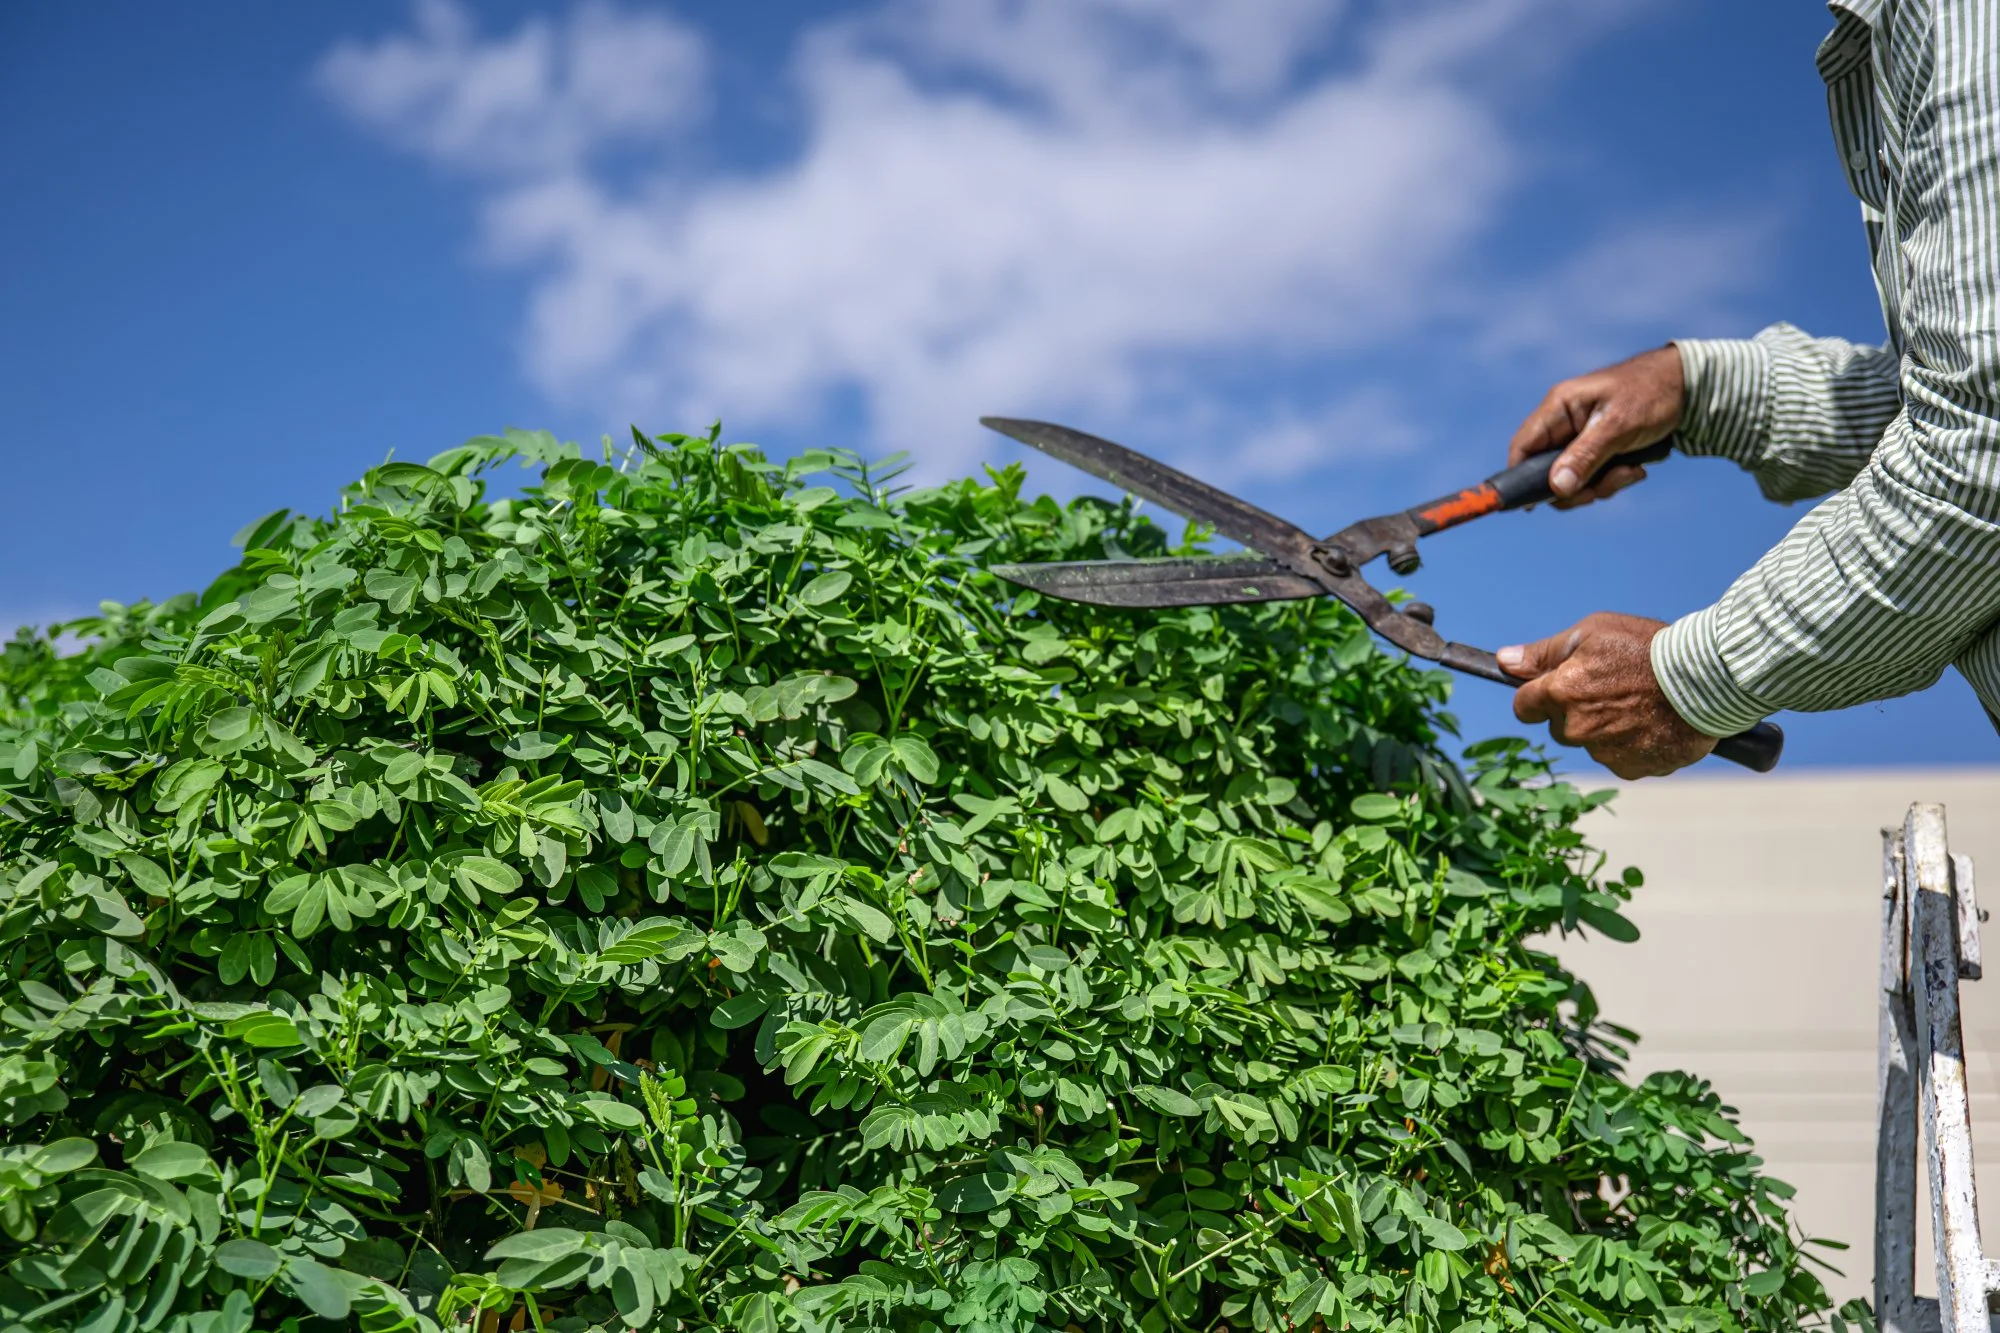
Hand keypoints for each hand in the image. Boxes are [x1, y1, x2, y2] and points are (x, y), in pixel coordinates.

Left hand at [1499, 612, 1716, 777]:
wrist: (1708, 678)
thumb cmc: (1648, 647)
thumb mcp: (1592, 633)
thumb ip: (1545, 652)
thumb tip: (1504, 661)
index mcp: (1561, 694)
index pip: (1523, 706)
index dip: (1536, 696)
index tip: (1553, 688)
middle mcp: (1577, 729)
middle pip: (1558, 727)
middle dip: (1574, 711)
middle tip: (1609, 688)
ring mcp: (1605, 753)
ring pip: (1590, 744)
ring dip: (1604, 729)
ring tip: (1637, 703)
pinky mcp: (1633, 769)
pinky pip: (1620, 759)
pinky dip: (1631, 745)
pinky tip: (1651, 723)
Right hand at [1507, 345, 1684, 506]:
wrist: (1689, 387)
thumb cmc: (1652, 394)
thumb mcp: (1618, 427)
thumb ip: (1585, 456)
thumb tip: (1557, 488)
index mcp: (1559, 407)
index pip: (1523, 446)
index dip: (1520, 476)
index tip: (1531, 505)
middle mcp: (1564, 423)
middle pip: (1546, 471)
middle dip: (1575, 488)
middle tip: (1601, 490)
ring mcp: (1580, 437)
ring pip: (1572, 479)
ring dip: (1600, 485)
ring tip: (1632, 472)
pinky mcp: (1597, 448)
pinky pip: (1592, 476)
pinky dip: (1612, 479)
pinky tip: (1636, 468)